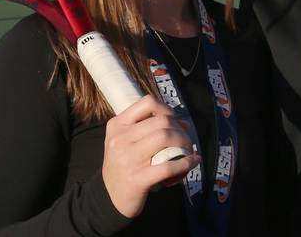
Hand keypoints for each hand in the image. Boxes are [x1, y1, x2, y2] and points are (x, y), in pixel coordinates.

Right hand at [101, 95, 199, 217]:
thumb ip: (146, 127)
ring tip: (188, 150)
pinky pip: (169, 166)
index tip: (174, 120)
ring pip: (166, 138)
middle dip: (180, 129)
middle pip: (162, 121)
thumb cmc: (122, 165)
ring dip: (184, 142)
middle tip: (185, 139)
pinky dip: (186, 163)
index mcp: (117, 125)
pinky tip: (192, 162)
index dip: (167, 109)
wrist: (108, 197)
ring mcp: (128, 159)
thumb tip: (182, 122)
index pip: (147, 103)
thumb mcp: (124, 140)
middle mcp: (120, 139)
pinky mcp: (137, 179)